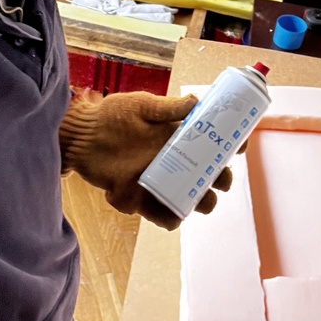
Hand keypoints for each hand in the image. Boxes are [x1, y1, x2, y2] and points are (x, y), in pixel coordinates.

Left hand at [59, 91, 232, 229]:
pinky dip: (169, 218)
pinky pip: (158, 212)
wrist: (81, 134)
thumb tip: (197, 101)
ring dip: (199, 201)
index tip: (240, 148)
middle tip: (222, 180)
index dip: (227, 147)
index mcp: (176, 136)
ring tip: (203, 201)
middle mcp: (171, 159)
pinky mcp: (137, 196)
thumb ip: (168, 107)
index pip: (209, 143)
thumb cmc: (113, 114)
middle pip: (205, 174)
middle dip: (219, 179)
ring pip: (187, 195)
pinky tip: (175, 219)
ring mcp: (156, 179)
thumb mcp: (143, 106)